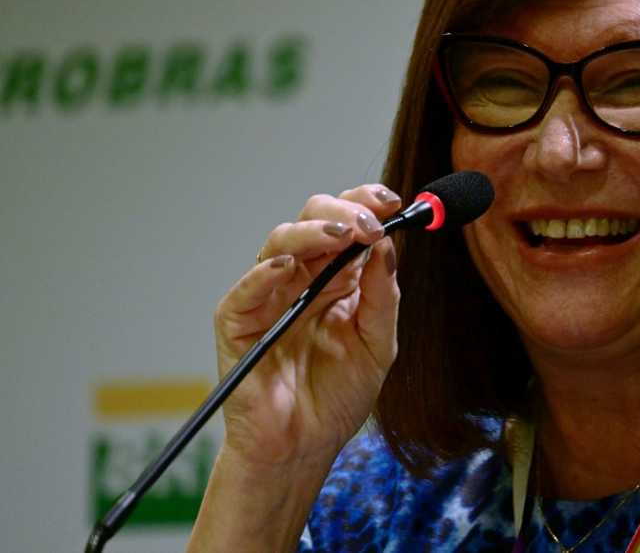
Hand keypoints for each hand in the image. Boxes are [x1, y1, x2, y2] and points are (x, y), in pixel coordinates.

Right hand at [212, 184, 401, 469]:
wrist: (306, 446)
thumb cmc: (339, 395)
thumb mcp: (378, 343)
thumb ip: (382, 296)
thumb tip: (389, 244)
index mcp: (336, 277)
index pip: (347, 223)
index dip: (366, 204)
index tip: (392, 202)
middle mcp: (301, 278)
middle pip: (313, 221)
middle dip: (343, 214)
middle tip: (370, 224)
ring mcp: (268, 296)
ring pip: (280, 243)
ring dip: (312, 233)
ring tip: (343, 236)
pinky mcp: (238, 324)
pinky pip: (245, 291)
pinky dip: (264, 274)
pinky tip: (288, 267)